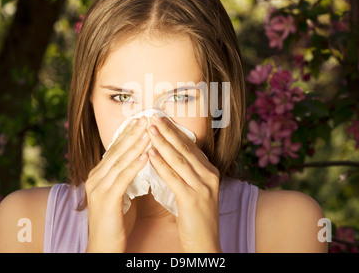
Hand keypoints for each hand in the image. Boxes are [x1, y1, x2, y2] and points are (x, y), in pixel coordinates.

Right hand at [85, 116, 150, 252]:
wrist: (104, 248)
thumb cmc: (115, 222)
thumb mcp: (120, 194)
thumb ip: (125, 177)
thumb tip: (140, 160)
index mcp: (99, 175)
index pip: (115, 149)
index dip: (128, 134)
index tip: (142, 120)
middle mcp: (96, 178)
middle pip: (117, 150)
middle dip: (133, 133)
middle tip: (147, 117)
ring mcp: (99, 188)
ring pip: (120, 161)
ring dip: (136, 144)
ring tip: (149, 130)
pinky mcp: (106, 200)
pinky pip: (123, 178)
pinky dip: (135, 165)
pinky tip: (147, 155)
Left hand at [146, 114, 221, 252]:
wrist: (205, 243)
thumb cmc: (195, 218)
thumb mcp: (194, 190)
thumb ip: (185, 172)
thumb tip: (166, 154)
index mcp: (210, 172)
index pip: (190, 146)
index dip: (174, 131)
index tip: (160, 118)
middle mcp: (209, 176)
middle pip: (185, 148)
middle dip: (167, 131)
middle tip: (152, 116)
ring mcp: (203, 187)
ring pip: (179, 160)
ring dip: (162, 143)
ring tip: (149, 130)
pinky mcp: (192, 199)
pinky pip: (174, 178)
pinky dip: (161, 165)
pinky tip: (150, 155)